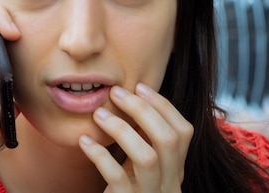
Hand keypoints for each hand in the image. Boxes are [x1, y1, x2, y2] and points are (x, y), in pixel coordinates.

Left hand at [78, 83, 192, 192]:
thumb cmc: (129, 190)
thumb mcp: (142, 167)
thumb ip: (144, 141)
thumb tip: (133, 99)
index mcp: (176, 170)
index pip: (184, 131)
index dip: (164, 106)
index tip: (140, 86)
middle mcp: (169, 183)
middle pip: (168, 140)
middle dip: (142, 110)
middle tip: (116, 93)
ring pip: (146, 157)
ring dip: (121, 129)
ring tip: (98, 114)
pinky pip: (116, 177)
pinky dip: (100, 155)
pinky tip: (84, 141)